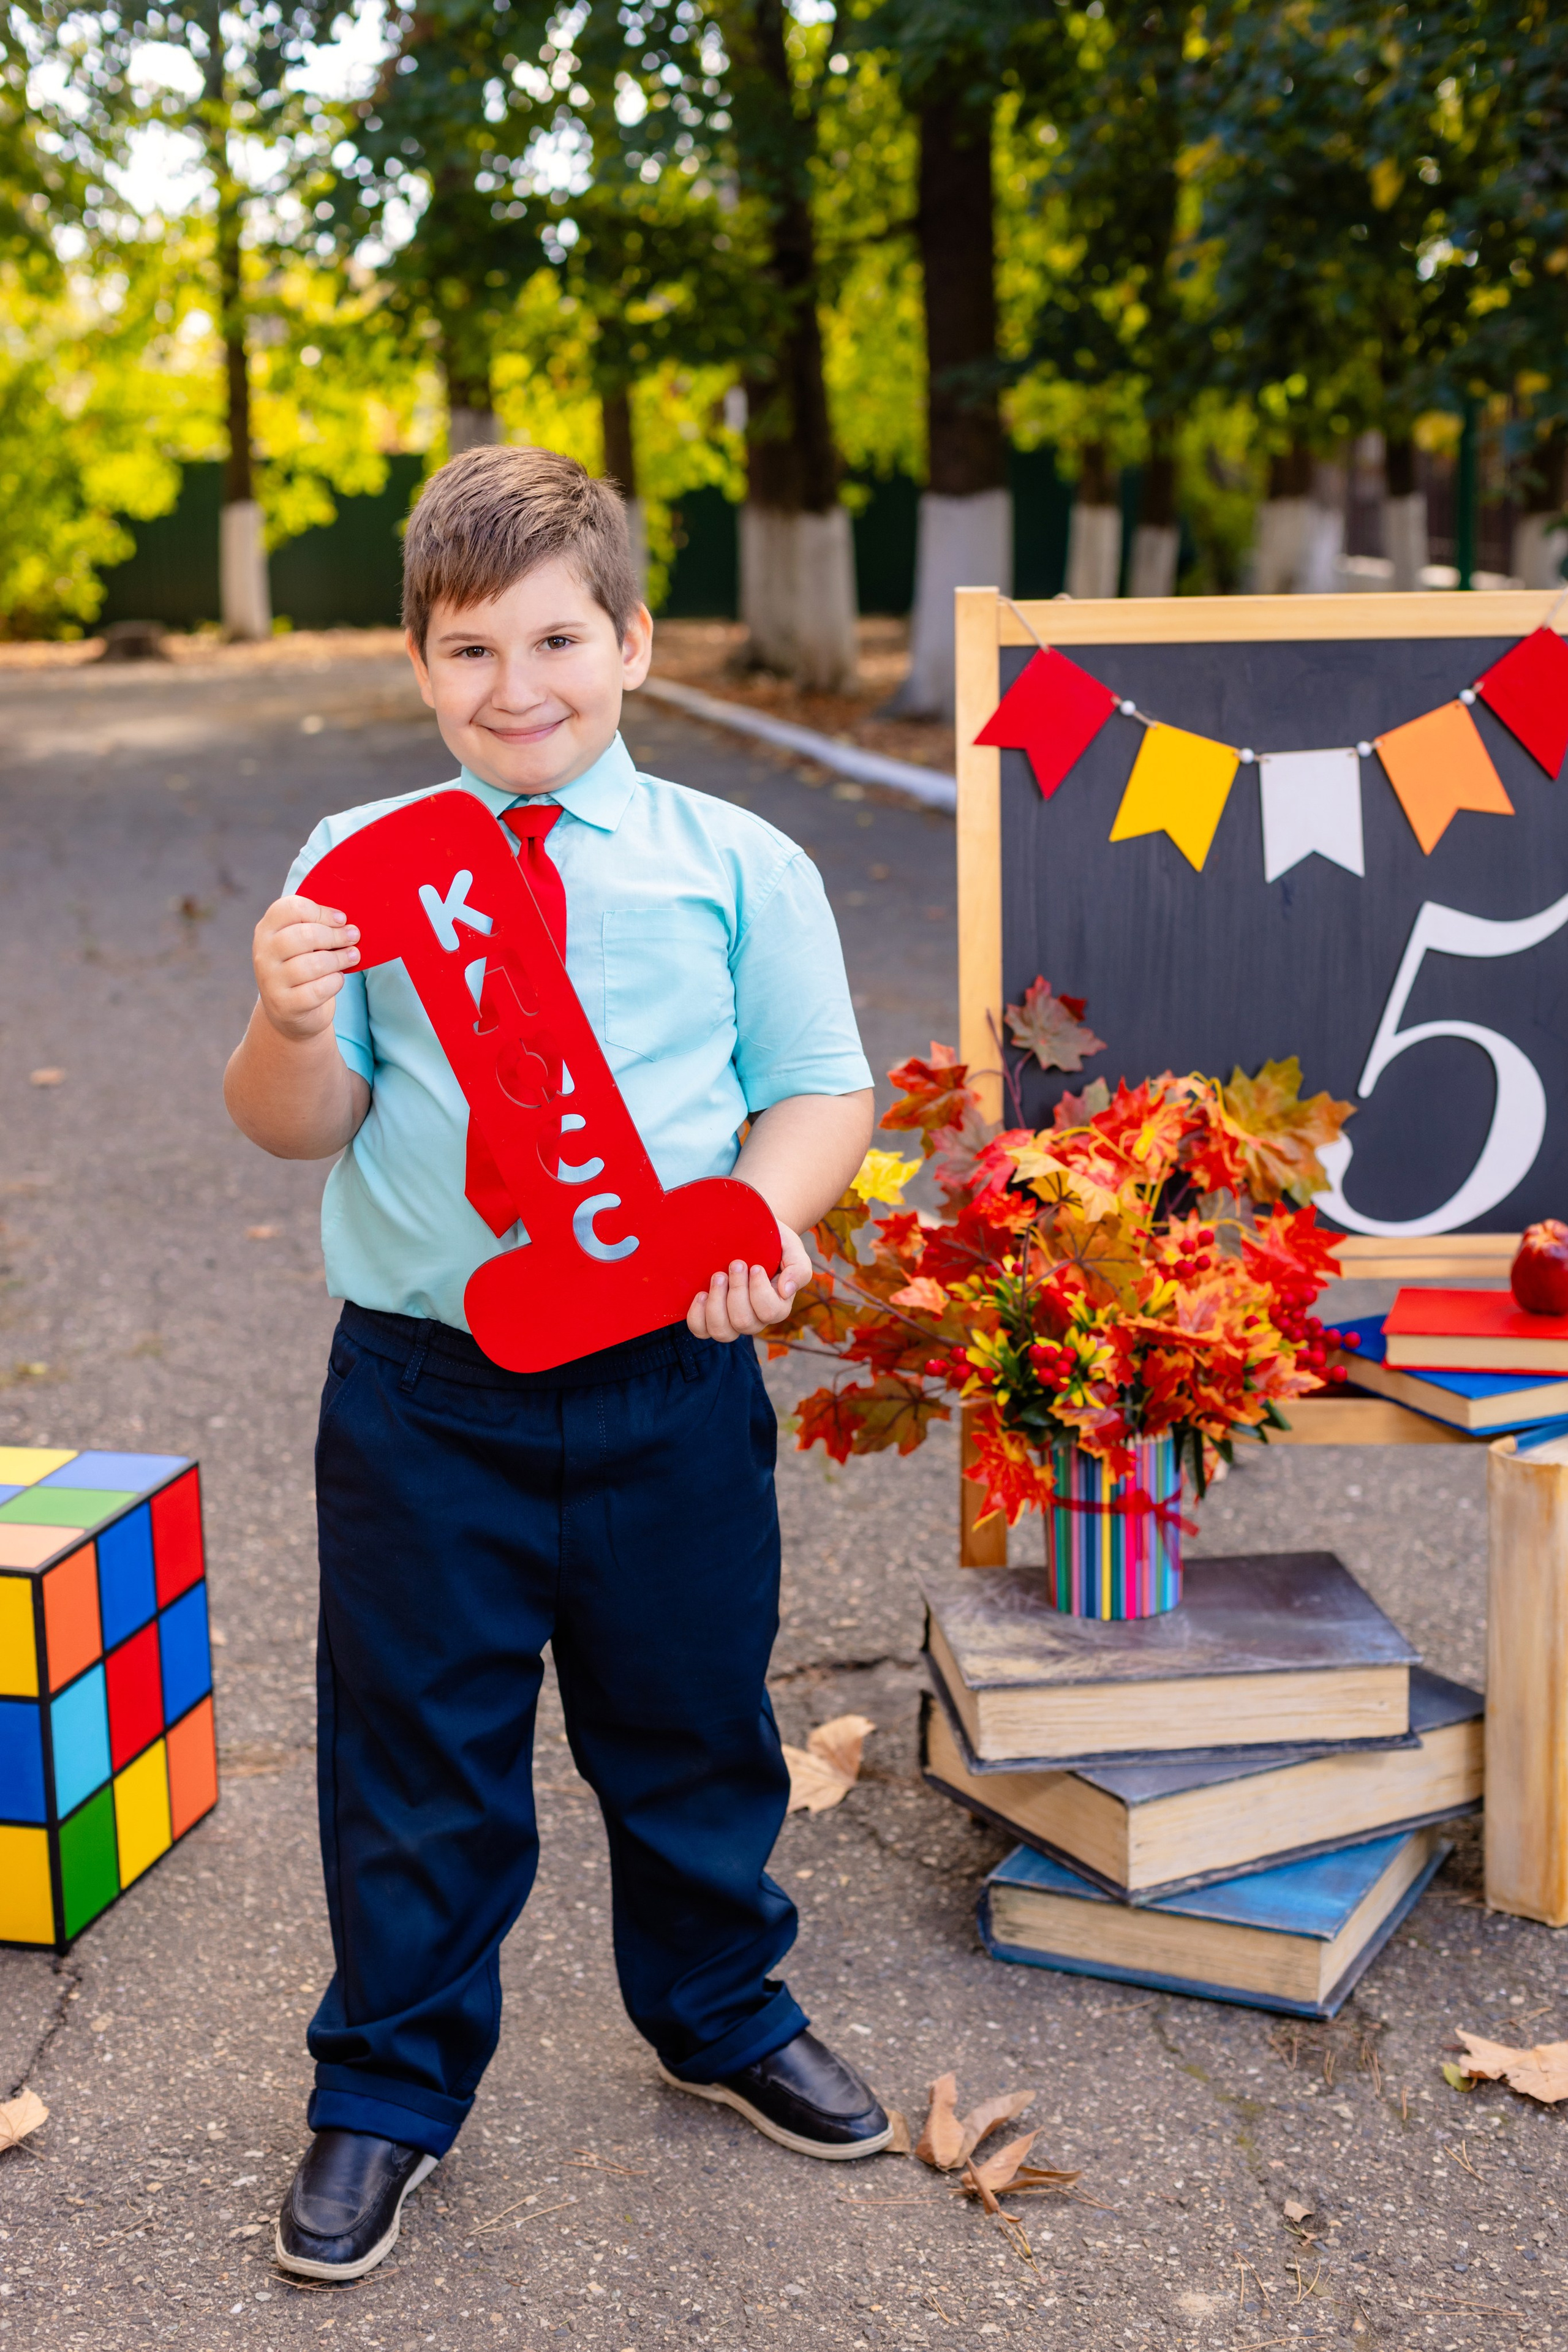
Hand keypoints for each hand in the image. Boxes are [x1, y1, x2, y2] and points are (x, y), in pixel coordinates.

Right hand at [253, 896, 360, 1040]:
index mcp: (267, 929)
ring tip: (352, 956)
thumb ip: (315, 927)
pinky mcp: (285, 1004)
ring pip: (313, 964)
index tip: (341, 919)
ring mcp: (271, 980)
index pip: (291, 908)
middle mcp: (263, 953)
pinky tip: (338, 978)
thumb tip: (346, 924)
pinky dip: (334, 982)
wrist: (289, 1011)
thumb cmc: (301, 967)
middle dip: (335, 935)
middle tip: (353, 937)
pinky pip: (317, 990)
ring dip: (339, 959)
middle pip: (304, 935)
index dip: (321, 912)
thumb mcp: (301, 943)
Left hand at [687, 1223, 809, 1342]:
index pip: (770, 1312)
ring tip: (717, 1276)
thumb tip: (786, 1290)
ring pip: (722, 1332)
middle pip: (743, 1322)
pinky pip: (701, 1330)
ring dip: (716, 1303)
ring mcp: (732, 1322)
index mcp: (777, 1307)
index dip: (759, 1290)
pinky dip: (697, 1315)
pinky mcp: (710, 1318)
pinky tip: (701, 1293)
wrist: (751, 1234)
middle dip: (736, 1291)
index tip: (755, 1266)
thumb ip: (798, 1269)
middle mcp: (755, 1320)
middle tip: (735, 1264)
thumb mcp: (793, 1249)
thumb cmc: (774, 1243)